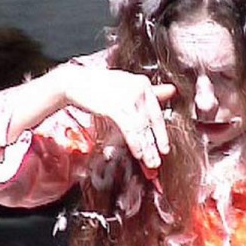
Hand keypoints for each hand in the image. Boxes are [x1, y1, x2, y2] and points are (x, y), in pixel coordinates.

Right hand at [60, 66, 175, 169]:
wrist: (74, 82)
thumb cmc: (99, 86)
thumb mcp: (127, 86)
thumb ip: (148, 92)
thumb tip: (172, 90)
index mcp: (143, 83)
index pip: (156, 112)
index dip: (160, 132)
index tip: (164, 146)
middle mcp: (139, 88)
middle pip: (152, 121)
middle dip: (156, 143)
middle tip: (159, 158)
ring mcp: (129, 97)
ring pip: (142, 128)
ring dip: (147, 148)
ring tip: (150, 162)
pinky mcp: (116, 106)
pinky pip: (130, 129)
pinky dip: (135, 142)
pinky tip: (138, 153)